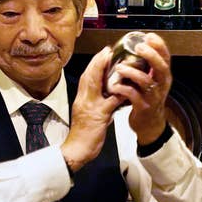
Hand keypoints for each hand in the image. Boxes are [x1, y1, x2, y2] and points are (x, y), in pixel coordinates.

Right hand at [61, 46, 122, 172]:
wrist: (76, 151)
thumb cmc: (83, 135)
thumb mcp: (87, 115)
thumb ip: (96, 103)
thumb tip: (108, 95)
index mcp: (81, 99)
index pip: (86, 77)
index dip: (94, 64)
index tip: (102, 54)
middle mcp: (83, 100)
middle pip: (89, 76)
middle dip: (98, 61)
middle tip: (107, 50)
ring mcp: (90, 107)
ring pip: (95, 83)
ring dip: (103, 70)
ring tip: (112, 60)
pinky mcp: (98, 115)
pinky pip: (109, 101)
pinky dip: (117, 92)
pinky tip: (124, 86)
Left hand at [106, 32, 171, 144]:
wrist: (149, 123)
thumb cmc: (148, 98)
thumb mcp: (152, 80)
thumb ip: (148, 66)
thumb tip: (138, 45)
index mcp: (163, 76)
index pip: (166, 57)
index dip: (159, 45)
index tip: (149, 36)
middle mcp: (161, 85)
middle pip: (161, 67)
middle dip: (151, 55)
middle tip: (139, 48)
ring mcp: (153, 96)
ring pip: (146, 81)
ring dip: (132, 72)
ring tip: (120, 67)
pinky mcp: (143, 107)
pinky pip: (134, 96)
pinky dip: (124, 89)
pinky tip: (115, 85)